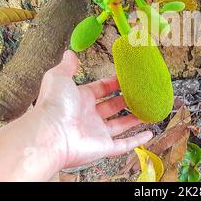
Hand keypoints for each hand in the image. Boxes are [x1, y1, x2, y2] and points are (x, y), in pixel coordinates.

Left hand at [34, 50, 152, 169]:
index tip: (127, 77)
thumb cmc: (53, 106)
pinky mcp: (104, 147)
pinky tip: (149, 133)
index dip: (114, 83)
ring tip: (148, 110)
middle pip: (112, 107)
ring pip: (120, 125)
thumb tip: (69, 53)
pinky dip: (138, 140)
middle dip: (126, 100)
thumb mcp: (59, 77)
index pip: (101, 89)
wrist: (50, 135)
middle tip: (140, 93)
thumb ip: (67, 66)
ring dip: (134, 118)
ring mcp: (97, 133)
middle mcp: (89, 116)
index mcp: (80, 99)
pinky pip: (124, 144)